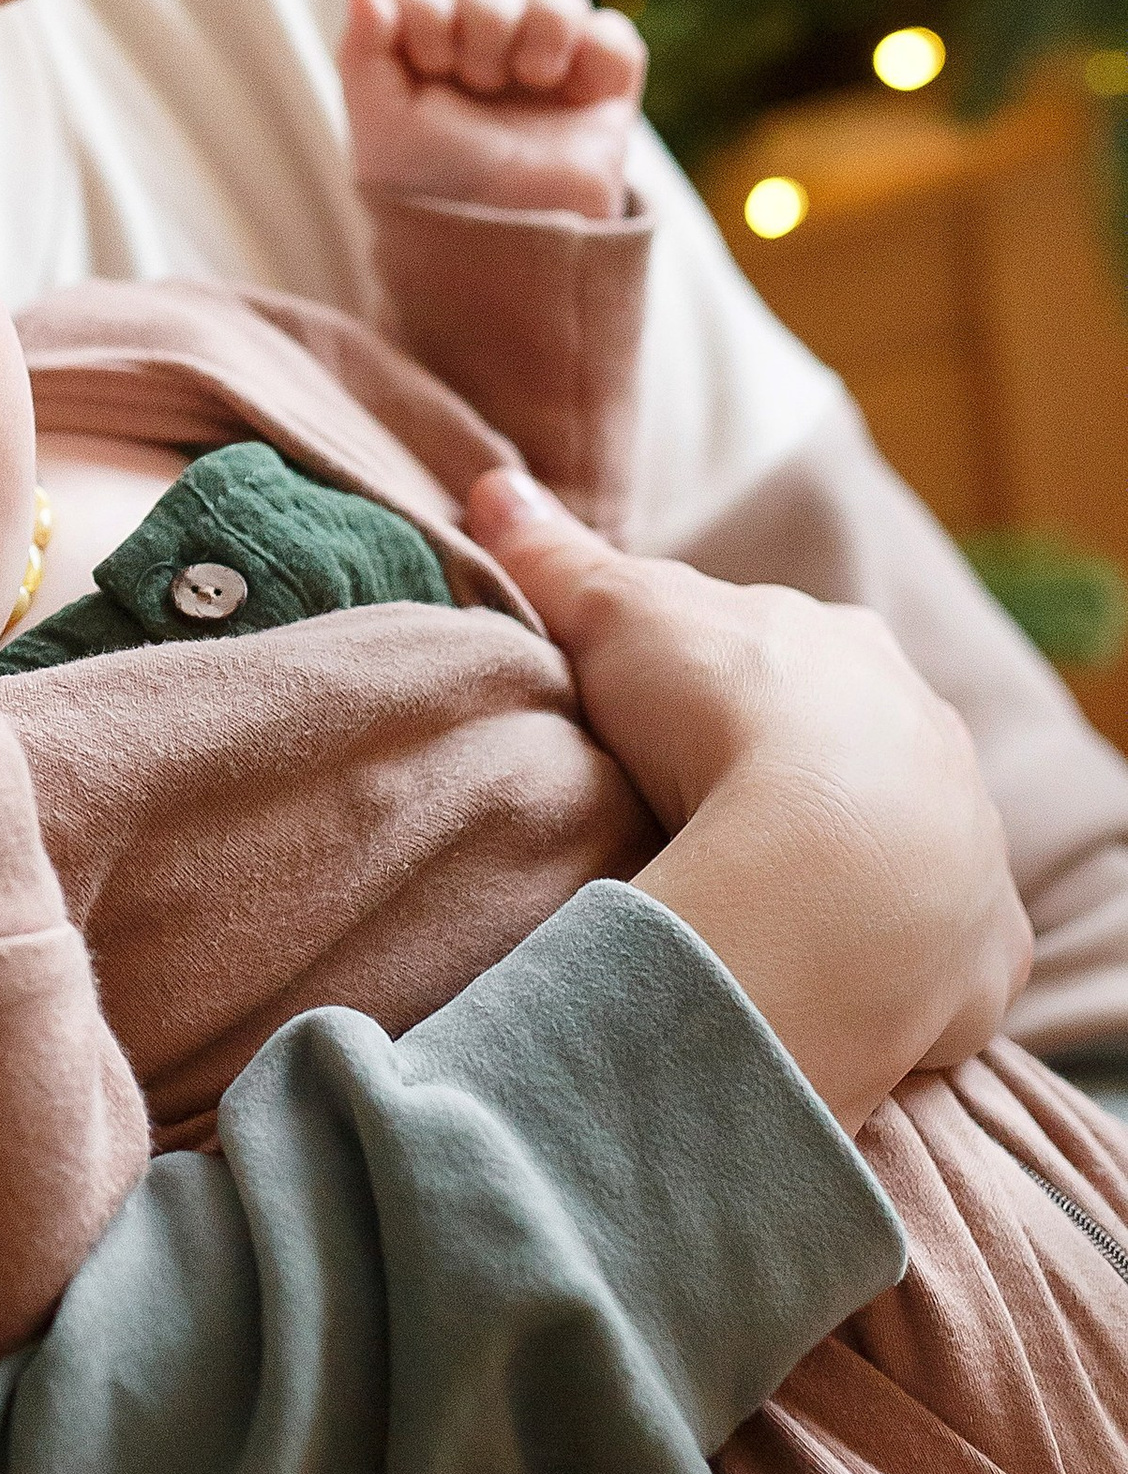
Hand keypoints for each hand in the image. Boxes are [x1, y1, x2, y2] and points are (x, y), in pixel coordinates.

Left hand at [340, 0, 645, 219]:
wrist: (503, 242)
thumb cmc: (431, 188)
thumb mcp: (379, 123)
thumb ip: (361, 53)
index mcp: (429, 58)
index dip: (428, 15)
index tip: (430, 67)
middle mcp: (488, 55)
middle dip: (484, 24)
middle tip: (481, 80)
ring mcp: (547, 70)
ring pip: (557, 0)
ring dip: (543, 24)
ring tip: (533, 74)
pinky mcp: (602, 91)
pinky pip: (615, 37)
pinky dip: (599, 47)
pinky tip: (575, 87)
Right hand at [473, 471, 1028, 1131]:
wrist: (837, 855)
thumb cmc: (723, 710)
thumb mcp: (614, 614)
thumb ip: (557, 558)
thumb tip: (492, 485)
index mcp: (844, 647)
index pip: (779, 653)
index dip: (721, 680)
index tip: (665, 721)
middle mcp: (924, 731)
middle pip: (850, 745)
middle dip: (794, 773)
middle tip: (709, 819)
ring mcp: (965, 840)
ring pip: (905, 844)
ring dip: (850, 867)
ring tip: (765, 911)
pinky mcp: (980, 947)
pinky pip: (946, 951)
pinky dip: (904, 967)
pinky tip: (846, 988)